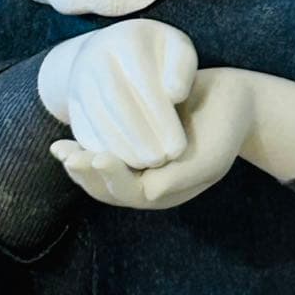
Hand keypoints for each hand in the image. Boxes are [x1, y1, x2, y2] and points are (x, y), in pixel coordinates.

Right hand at [41, 19, 198, 169]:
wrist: (113, 50)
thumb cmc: (158, 53)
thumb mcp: (177, 49)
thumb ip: (181, 68)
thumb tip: (174, 95)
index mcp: (127, 39)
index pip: (141, 79)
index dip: (160, 115)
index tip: (179, 145)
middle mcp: (96, 55)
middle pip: (115, 98)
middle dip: (139, 134)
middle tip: (162, 160)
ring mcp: (79, 80)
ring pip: (96, 116)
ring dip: (121, 147)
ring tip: (146, 165)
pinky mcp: (72, 103)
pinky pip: (83, 130)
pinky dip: (103, 150)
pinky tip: (124, 165)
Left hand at [50, 67, 254, 208]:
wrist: (234, 100)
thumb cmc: (226, 128)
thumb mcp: (211, 157)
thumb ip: (181, 178)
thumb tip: (147, 194)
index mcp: (167, 190)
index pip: (130, 192)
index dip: (111, 178)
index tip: (97, 157)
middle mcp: (149, 182)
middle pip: (108, 188)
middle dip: (86, 173)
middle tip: (67, 155)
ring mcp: (141, 162)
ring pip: (102, 172)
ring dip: (81, 163)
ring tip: (60, 149)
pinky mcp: (136, 140)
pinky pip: (108, 148)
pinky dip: (89, 143)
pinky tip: (71, 134)